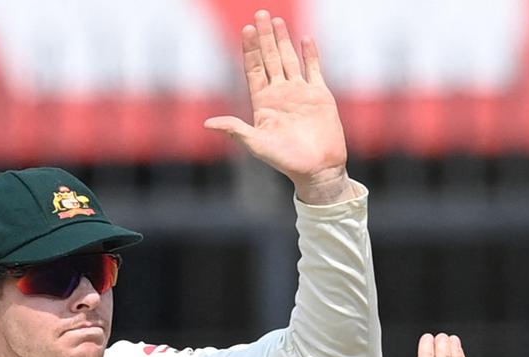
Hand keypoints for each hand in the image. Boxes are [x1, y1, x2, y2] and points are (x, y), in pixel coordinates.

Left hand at [203, 10, 353, 204]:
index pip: (254, 69)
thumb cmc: (286, 161)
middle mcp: (280, 94)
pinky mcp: (320, 95)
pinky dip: (310, 54)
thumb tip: (208, 124)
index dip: (250, 50)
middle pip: (270, 59)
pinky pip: (314, 69)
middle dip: (265, 37)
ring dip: (283, 40)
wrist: (318, 169)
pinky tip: (304, 38)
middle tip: (260, 13)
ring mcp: (300, 93)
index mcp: (263, 102)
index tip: (246, 30)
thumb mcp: (257, 144)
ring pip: (289, 60)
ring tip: (276, 20)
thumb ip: (235, 130)